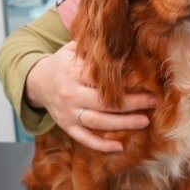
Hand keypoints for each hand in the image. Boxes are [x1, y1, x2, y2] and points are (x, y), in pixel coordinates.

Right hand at [25, 41, 156, 151]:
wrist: (37, 81)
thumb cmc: (63, 63)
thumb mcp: (73, 49)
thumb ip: (94, 48)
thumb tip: (122, 41)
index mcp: (73, 72)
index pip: (102, 79)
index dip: (124, 81)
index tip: (146, 81)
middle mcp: (70, 94)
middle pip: (104, 102)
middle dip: (131, 103)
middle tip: (153, 102)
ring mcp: (68, 113)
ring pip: (97, 121)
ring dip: (122, 123)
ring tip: (144, 122)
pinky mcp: (66, 126)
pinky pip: (84, 138)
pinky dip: (101, 145)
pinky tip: (119, 148)